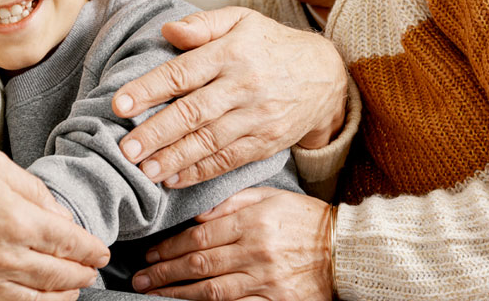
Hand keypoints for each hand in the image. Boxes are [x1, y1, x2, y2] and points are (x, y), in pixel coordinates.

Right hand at [0, 146, 110, 300]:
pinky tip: (42, 300)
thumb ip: (34, 190)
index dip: (90, 249)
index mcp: (19, 218)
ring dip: (64, 294)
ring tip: (75, 287)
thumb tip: (60, 214)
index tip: (101, 251)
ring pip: (40, 297)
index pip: (70, 242)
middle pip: (60, 274)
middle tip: (93, 268)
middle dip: (82, 273)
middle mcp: (8, 253)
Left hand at [112, 7, 347, 186]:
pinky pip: (229, 160)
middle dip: (155, 133)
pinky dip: (200, 173)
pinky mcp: (266, 142)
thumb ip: (201, 25)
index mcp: (231, 53)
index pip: (183, 72)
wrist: (324, 75)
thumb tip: (167, 30)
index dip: (149, 89)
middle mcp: (243, 86)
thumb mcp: (240, 21)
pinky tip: (174, 179)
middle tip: (124, 149)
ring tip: (144, 170)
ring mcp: (256, 117)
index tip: (120, 105)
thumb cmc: (269, 44)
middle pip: (193, 113)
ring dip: (173, 159)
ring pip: (209, 142)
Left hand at [134, 187, 332, 299]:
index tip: (150, 253)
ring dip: (179, 294)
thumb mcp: (269, 196)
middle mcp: (255, 252)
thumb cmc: (305, 219)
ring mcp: (266, 281)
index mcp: (251, 222)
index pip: (199, 237)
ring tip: (154, 295)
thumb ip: (232, 202)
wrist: (346, 250)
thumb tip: (197, 211)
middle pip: (200, 265)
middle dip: (165, 272)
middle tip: (141, 277)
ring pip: (212, 291)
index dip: (170, 247)